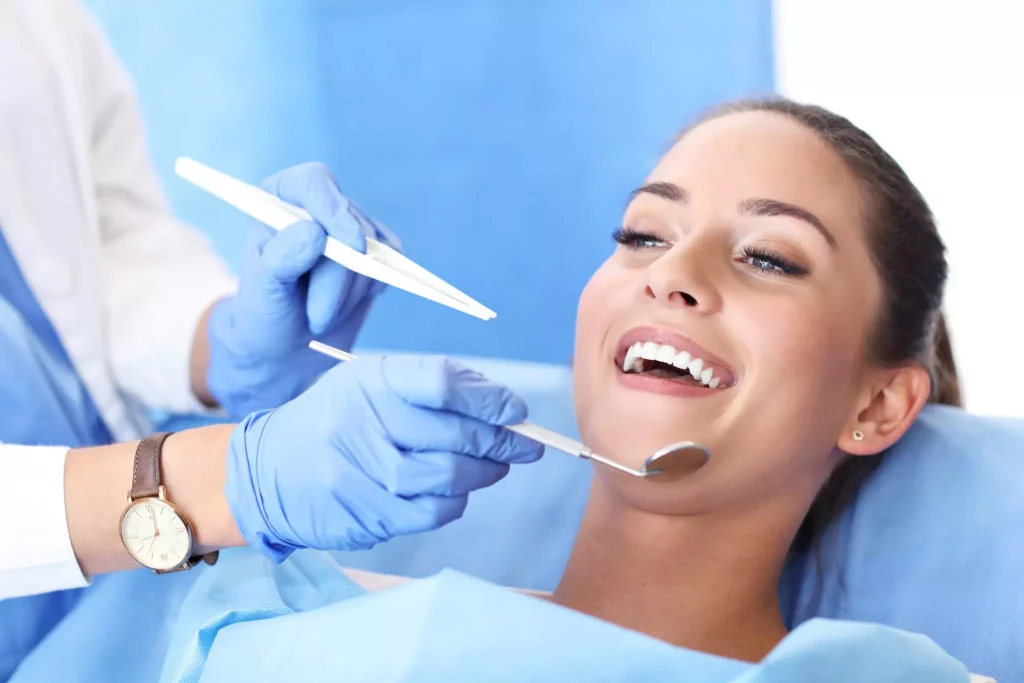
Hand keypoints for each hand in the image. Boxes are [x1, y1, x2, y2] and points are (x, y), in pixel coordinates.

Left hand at [206, 162, 400, 417]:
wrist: (285, 345)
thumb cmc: (266, 312)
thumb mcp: (262, 290)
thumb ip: (282, 258)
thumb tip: (317, 232)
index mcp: (279, 199)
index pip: (314, 183)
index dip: (335, 210)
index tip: (350, 247)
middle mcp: (317, 205)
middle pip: (350, 223)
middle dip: (339, 276)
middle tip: (317, 317)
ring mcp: (349, 227)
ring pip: (374, 248)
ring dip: (352, 291)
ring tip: (322, 314)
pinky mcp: (374, 252)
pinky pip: (392, 260)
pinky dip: (376, 285)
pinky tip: (351, 302)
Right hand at [224, 355, 542, 560]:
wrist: (268, 470)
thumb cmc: (335, 420)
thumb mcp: (371, 384)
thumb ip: (432, 388)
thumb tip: (505, 406)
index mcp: (370, 380)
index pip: (444, 383)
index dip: (490, 399)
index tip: (516, 410)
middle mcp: (363, 421)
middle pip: (456, 433)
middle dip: (503, 441)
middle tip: (526, 445)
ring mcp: (361, 471)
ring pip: (450, 476)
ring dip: (484, 473)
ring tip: (494, 467)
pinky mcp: (365, 513)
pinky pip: (432, 512)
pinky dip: (455, 502)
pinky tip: (455, 492)